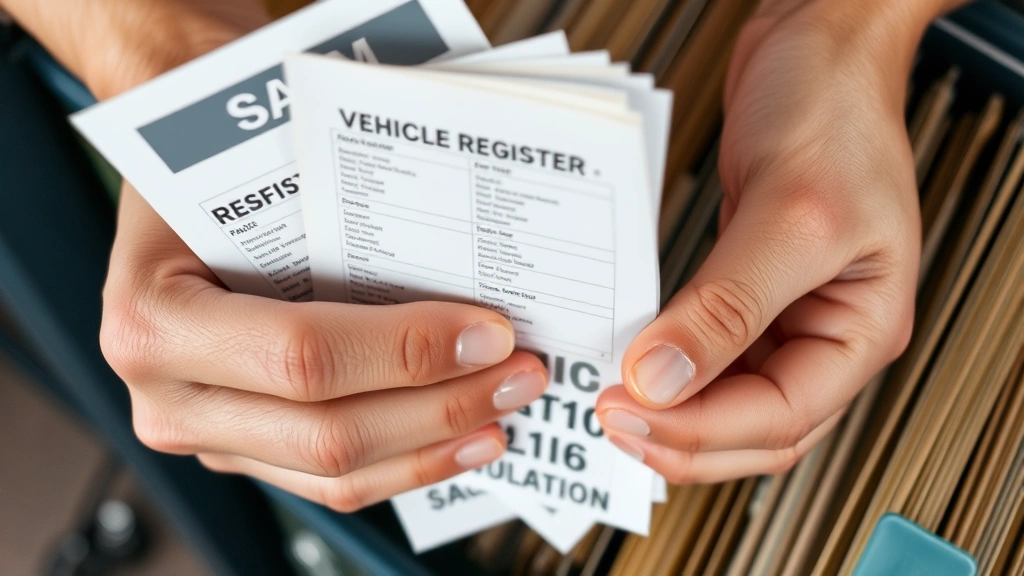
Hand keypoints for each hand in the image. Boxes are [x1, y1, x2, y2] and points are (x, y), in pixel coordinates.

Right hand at [3, 0, 550, 509]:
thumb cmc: (214, 170)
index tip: (490, 333)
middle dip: (442, 406)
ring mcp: (205, 432)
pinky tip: (459, 439)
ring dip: (435, 445)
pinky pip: (330, 481)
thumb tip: (472, 263)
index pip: (305, 356)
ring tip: (503, 408)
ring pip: (336, 474)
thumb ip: (344, 216)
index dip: (408, 353)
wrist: (174, 186)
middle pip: (328, 433)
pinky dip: (404, 462)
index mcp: (157, 319)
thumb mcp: (256, 168)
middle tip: (518, 374)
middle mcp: (170, 395)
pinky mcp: (242, 448)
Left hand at [596, 0, 940, 482]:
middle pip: (754, 428)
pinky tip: (633, 365)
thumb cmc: (837, 114)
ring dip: (672, 413)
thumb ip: (728, 307)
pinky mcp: (747, 289)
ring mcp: (785, 313)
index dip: (701, 430)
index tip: (630, 412)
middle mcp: (826, 331)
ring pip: (728, 400)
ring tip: (614, 405)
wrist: (816, 49)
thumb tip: (665, 379)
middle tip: (611, 421)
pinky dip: (669, 367)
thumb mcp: (791, 215)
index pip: (781, 417)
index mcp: (862, 328)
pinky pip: (707, 353)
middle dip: (682, 437)